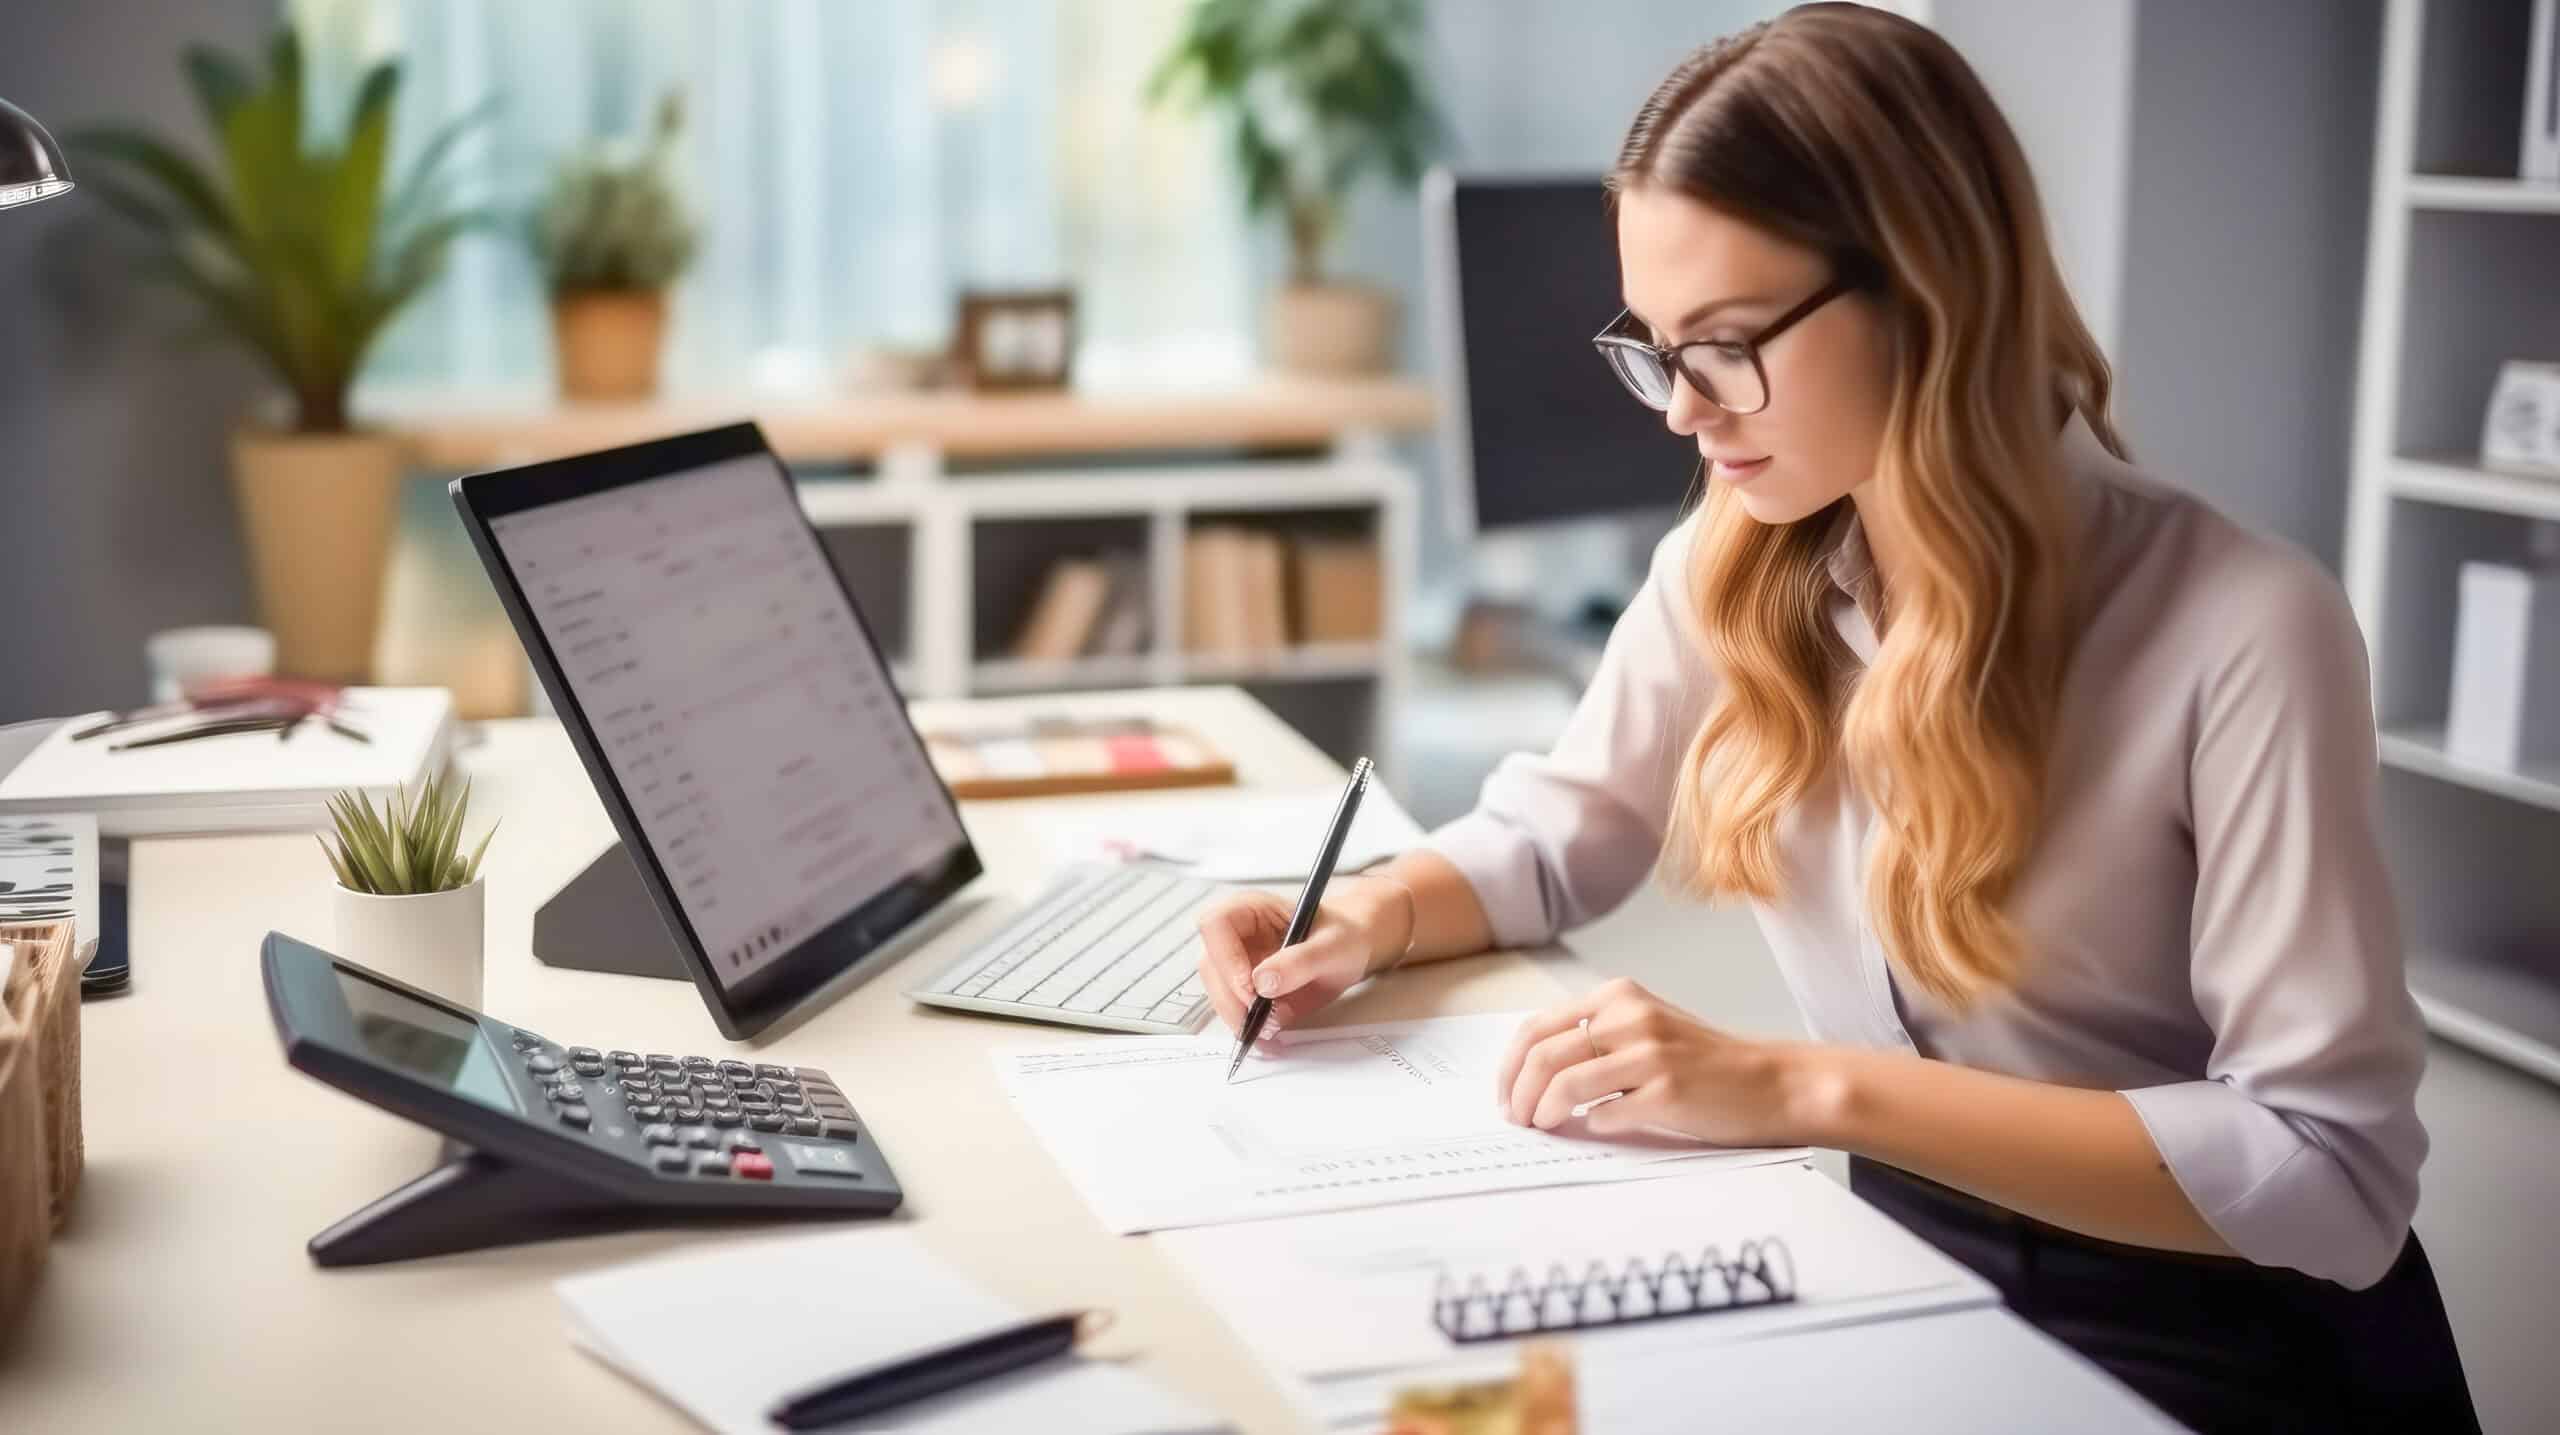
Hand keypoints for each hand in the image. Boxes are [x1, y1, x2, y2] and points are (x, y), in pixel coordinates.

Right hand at [1194, 879, 1398, 1038]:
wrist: (1349, 951)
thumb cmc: (1342, 937)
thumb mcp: (1332, 946)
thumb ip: (1300, 961)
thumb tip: (1263, 983)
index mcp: (1252, 909)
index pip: (1216, 925)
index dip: (1226, 958)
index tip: (1250, 990)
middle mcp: (1236, 934)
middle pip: (1211, 966)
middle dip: (1233, 999)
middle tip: (1264, 1022)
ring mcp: (1235, 962)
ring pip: (1217, 993)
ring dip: (1239, 1018)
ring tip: (1272, 1034)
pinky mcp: (1242, 988)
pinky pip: (1234, 1010)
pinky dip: (1249, 1028)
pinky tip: (1270, 1040)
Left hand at [1495, 978, 1800, 1146]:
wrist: (1773, 1083)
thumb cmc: (1706, 1063)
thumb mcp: (1646, 1028)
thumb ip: (1596, 1038)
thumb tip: (1531, 1074)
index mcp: (1618, 997)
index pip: (1538, 1027)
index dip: (1510, 1066)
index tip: (1505, 1094)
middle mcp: (1632, 1016)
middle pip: (1544, 1055)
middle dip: (1518, 1093)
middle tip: (1517, 1119)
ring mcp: (1651, 1053)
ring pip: (1565, 1083)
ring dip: (1544, 1112)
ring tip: (1545, 1127)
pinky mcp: (1668, 1091)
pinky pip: (1605, 1114)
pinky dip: (1591, 1126)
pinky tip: (1599, 1128)